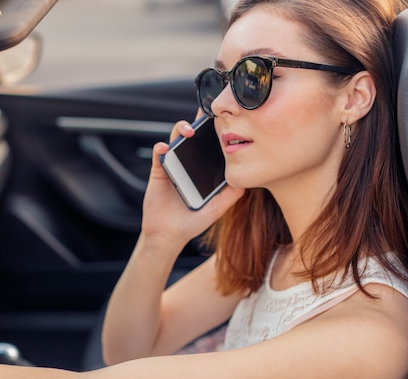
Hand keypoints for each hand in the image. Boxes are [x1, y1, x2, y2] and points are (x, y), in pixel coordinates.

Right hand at [141, 119, 243, 246]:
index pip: (209, 145)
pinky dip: (161, 148)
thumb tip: (249, 181)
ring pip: (175, 139)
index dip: (215, 132)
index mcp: (202, 169)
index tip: (223, 120)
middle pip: (193, 137)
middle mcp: (188, 163)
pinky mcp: (159, 171)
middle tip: (206, 114)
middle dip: (198, 122)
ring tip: (188, 131)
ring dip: (180, 130)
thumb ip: (231, 195)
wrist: (168, 235)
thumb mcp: (217, 209)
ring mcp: (172, 165)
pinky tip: (165, 148)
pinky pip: (159, 155)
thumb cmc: (192, 222)